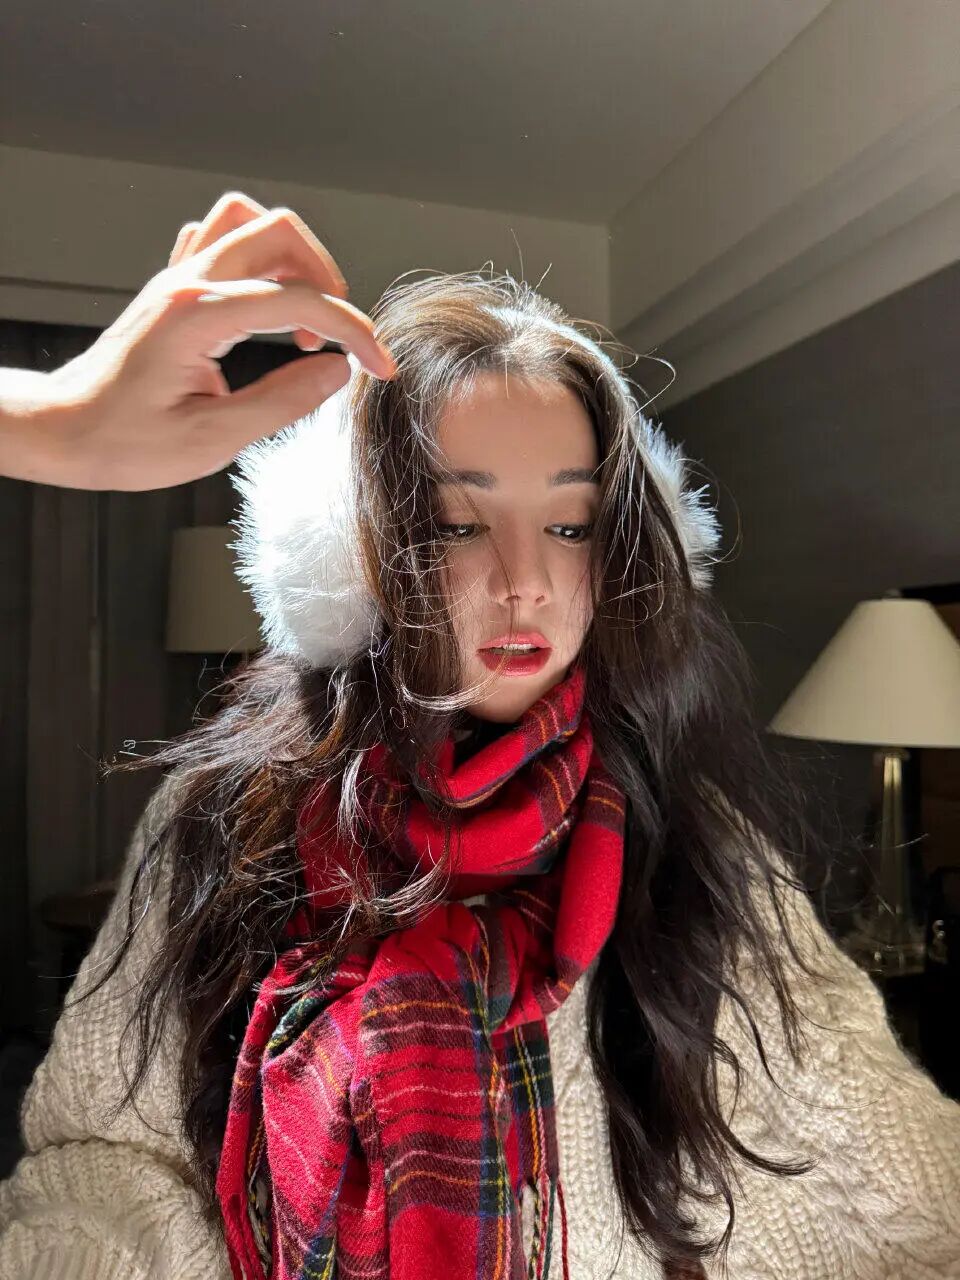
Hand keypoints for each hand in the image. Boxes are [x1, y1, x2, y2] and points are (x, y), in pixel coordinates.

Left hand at [18, 191, 395, 490]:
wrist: (62, 430)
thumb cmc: (122, 441)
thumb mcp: (210, 440)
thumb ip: (281, 404)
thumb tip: (337, 373)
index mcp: (198, 316)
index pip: (299, 300)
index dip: (352, 331)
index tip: (377, 367)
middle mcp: (187, 282)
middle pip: (279, 231)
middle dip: (327, 279)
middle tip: (337, 335)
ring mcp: (176, 278)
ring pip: (249, 221)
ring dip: (291, 260)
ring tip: (301, 316)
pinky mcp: (171, 287)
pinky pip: (219, 239)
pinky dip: (256, 260)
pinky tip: (262, 306)